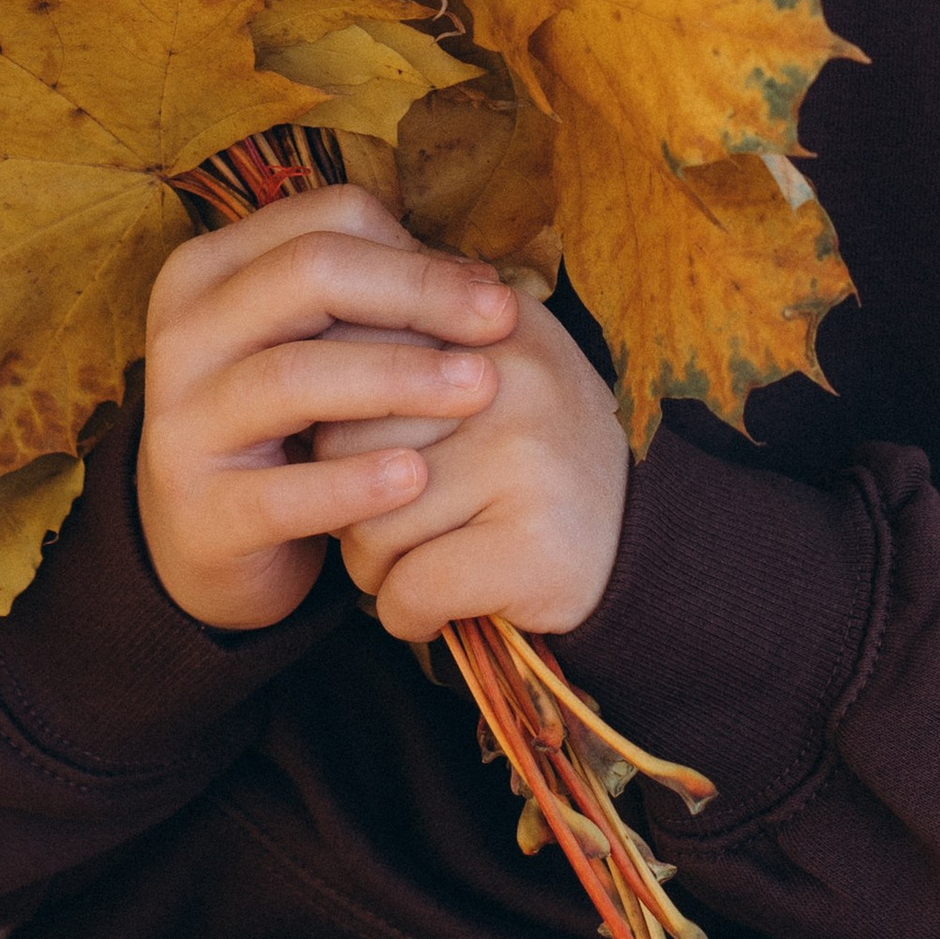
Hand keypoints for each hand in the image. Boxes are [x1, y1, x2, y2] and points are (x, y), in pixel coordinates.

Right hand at [136, 184, 516, 632]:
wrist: (209, 536)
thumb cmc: (285, 420)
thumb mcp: (314, 342)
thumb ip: (377, 300)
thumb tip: (482, 282)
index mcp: (211, 271)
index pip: (322, 220)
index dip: (415, 248)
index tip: (487, 290)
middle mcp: (185, 333)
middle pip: (308, 274)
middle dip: (417, 292)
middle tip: (501, 321)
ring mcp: (183, 421)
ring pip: (293, 375)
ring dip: (397, 378)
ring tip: (479, 390)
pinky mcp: (200, 510)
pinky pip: (281, 492)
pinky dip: (353, 482)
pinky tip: (416, 477)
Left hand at [321, 283, 628, 645]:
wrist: (643, 545)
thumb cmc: (533, 460)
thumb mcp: (486, 374)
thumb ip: (406, 342)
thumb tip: (296, 333)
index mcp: (489, 324)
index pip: (351, 353)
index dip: (337, 419)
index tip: (362, 451)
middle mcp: (511, 378)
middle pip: (344, 444)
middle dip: (348, 499)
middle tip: (397, 521)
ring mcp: (525, 460)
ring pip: (368, 526)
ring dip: (377, 567)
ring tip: (425, 562)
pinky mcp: (531, 545)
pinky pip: (409, 589)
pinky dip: (410, 614)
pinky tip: (443, 605)